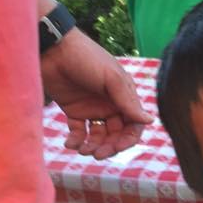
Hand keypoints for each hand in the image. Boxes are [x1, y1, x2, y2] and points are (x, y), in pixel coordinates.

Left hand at [40, 28, 152, 158]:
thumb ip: (128, 102)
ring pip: (98, 136)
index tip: (117, 147)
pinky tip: (70, 143)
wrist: (52, 48)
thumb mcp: (111, 79)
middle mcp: (110, 104)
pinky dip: (75, 140)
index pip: (133, 125)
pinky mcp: (73, 110)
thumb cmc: (85, 58)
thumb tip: (150, 121)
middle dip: (108, 146)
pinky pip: (78, 132)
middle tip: (97, 154)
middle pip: (115, 134)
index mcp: (123, 96)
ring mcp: (92, 108)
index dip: (127, 139)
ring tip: (82, 150)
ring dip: (92, 146)